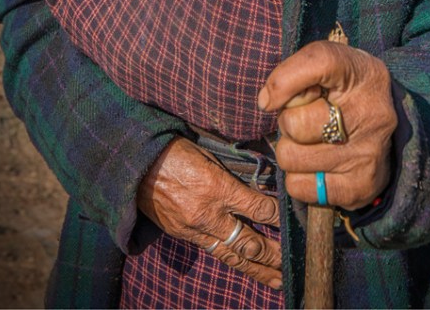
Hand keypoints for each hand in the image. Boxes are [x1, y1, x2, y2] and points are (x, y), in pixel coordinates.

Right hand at [137, 137, 281, 289]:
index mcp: (216, 186)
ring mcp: (194, 229)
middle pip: (249, 241)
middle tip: (293, 261)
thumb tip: (260, 180)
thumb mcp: (208, 152)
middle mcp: (208, 214)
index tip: (294, 220)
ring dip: (257, 269)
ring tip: (278, 279)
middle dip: (274, 253)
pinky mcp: (183, 236)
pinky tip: (247, 267)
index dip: (278, 216)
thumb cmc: (174, 150)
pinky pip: (214, 252)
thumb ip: (234, 170)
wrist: (135, 165)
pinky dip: (233, 260)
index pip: (258, 208)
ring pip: (233, 255)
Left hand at [258, 42, 396, 211]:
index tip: (273, 97)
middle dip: (288, 122)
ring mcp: (367, 153)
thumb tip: (266, 102)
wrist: (394, 125)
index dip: (285, 81)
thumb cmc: (346, 90)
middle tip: (305, 119)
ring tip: (312, 142)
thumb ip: (295, 71)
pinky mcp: (360, 186)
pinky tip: (318, 165)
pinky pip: (299, 187)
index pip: (318, 63)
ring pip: (290, 157)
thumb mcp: (328, 64)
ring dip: (291, 150)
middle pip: (293, 122)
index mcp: (361, 72)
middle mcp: (369, 112)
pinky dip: (299, 178)